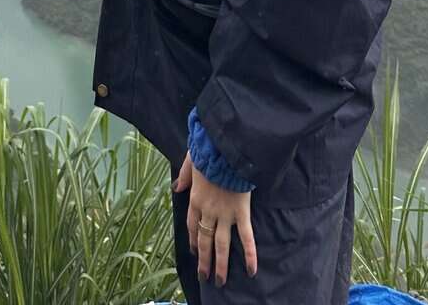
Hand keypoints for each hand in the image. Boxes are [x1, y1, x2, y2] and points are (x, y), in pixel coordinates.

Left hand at [173, 152, 257, 285]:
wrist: (226, 148)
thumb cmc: (209, 150)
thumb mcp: (191, 160)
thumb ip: (184, 175)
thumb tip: (176, 187)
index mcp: (195, 198)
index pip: (192, 225)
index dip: (194, 240)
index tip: (195, 251)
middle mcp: (208, 210)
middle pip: (204, 240)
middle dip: (204, 260)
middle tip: (204, 277)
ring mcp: (224, 213)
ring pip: (221, 244)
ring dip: (220, 264)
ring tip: (219, 281)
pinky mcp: (241, 212)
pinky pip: (246, 236)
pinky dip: (249, 254)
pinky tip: (251, 270)